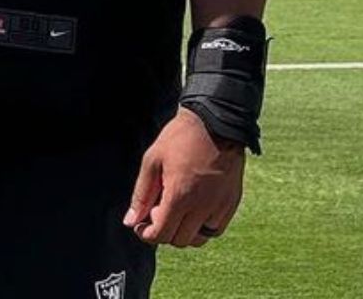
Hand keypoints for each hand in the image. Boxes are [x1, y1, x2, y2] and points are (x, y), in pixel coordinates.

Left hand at [124, 106, 244, 247]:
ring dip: (184, 231)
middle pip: (179, 240)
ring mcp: (220, 206)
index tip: (142, 224)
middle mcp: (202, 206)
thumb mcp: (152, 160)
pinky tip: (195, 209)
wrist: (216, 122)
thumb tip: (131, 222)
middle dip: (164, 231)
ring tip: (178, 210)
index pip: (161, 234)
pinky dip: (203, 226)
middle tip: (159, 210)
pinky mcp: (231, 202)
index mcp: (180, 196)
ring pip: (198, 238)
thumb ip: (141, 194)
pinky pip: (216, 229)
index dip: (147, 233)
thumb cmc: (181, 138)